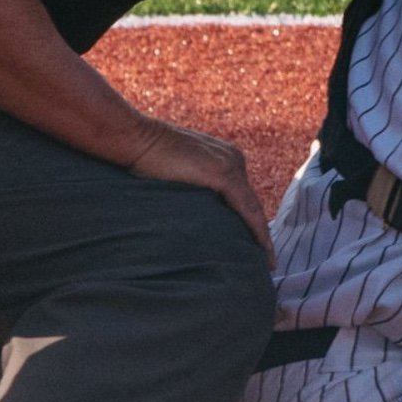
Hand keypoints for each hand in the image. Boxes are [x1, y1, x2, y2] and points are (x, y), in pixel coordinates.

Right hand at [119, 119, 269, 251]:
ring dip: (261, 236)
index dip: (251, 223)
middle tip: (265, 261)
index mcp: (225, 159)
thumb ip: (190, 190)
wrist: (134, 139)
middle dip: (258, 233)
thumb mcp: (175, 176)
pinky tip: (262, 249)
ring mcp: (232, 165)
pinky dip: (256, 230)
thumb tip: (191, 217)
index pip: (243, 198)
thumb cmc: (144, 158)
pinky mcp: (223, 174)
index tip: (257, 247)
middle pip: (250, 204)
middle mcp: (235, 161)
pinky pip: (247, 209)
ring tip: (266, 262)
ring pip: (253, 208)